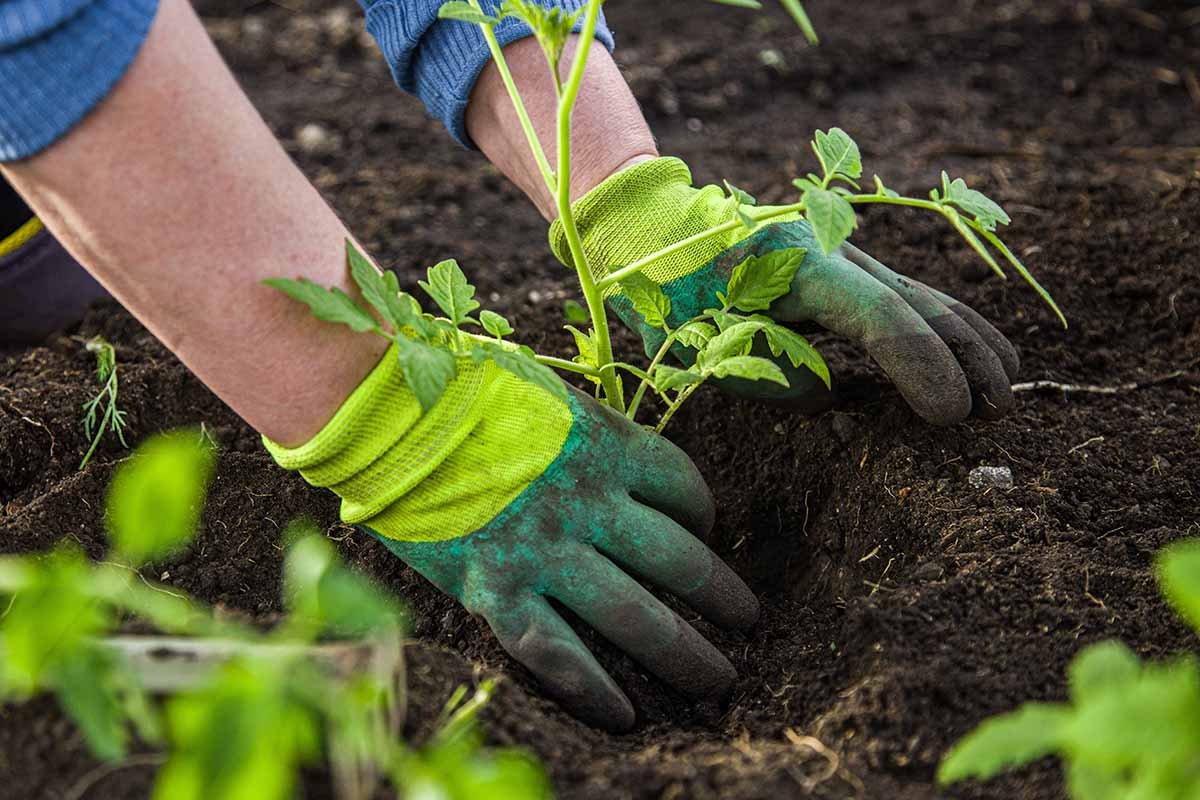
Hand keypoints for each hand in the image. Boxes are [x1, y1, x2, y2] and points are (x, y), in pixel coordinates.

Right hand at [267, 348, 756, 731]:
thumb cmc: (461, 388)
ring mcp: (546, 551)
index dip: (703, 513)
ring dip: (685, 652)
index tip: (704, 531)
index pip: (682, 486)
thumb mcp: (545, 393)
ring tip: (719, 680)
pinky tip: (626, 716)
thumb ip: (587, 430)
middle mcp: (589, 502)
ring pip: (634, 615)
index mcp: (605, 444)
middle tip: (749, 621)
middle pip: (677, 559)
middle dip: (722, 596)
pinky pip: (559, 653)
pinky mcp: (496, 590)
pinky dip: (596, 689)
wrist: (383, 410)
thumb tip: (614, 462)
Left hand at [552, 157, 1019, 425]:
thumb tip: (826, 393)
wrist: (655, 227)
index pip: (880, 319)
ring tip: (1006, 385)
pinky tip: (975, 350)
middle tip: (996, 410)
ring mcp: (841, 251)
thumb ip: (765, 374)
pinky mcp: (842, 264)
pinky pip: (904, 295)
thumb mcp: (697, 343)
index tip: (950, 415)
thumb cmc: (668, 291)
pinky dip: (944, 324)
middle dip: (964, 356)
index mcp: (796, 266)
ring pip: (921, 293)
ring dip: (968, 339)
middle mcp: (832, 250)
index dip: (923, 367)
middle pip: (917, 302)